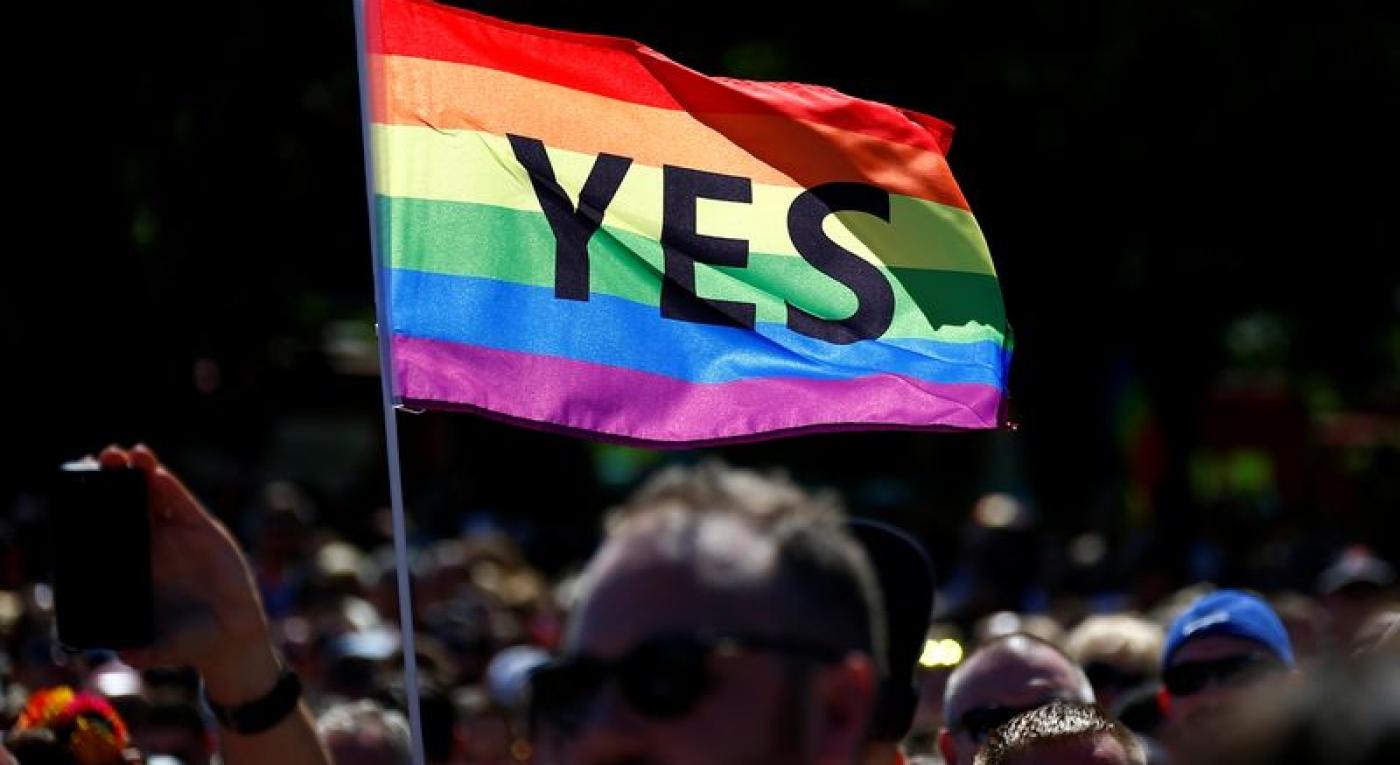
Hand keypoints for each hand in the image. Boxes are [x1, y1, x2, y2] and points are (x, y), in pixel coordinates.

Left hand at [99, 444, 280, 703]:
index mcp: (133, 568)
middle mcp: (151, 546)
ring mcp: (177, 536)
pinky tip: (155, 470)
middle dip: (112, 480)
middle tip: (97, 459)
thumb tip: (125, 658)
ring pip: (153, 497)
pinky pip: (181, 503)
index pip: (108, 530)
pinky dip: (168, 486)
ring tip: (126, 453)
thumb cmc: (188, 642)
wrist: (231, 639)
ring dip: (139, 473)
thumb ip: (146, 652)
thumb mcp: (161, 648)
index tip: (74, 488)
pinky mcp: (203, 530)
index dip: (92, 508)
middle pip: (126, 504)